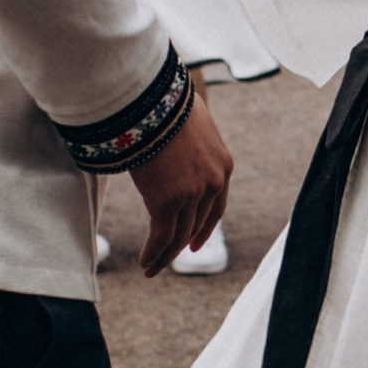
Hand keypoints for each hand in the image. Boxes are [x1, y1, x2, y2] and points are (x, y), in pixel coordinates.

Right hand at [128, 91, 231, 273]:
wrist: (153, 99)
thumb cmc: (166, 103)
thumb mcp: (190, 122)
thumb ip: (190, 141)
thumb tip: (173, 138)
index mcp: (223, 166)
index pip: (217, 208)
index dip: (205, 229)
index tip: (195, 244)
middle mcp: (212, 184)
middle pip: (196, 225)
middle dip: (180, 246)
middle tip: (164, 260)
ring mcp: (191, 195)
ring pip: (178, 236)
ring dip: (163, 256)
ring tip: (150, 268)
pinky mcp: (166, 202)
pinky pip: (161, 237)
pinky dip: (153, 253)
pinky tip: (144, 262)